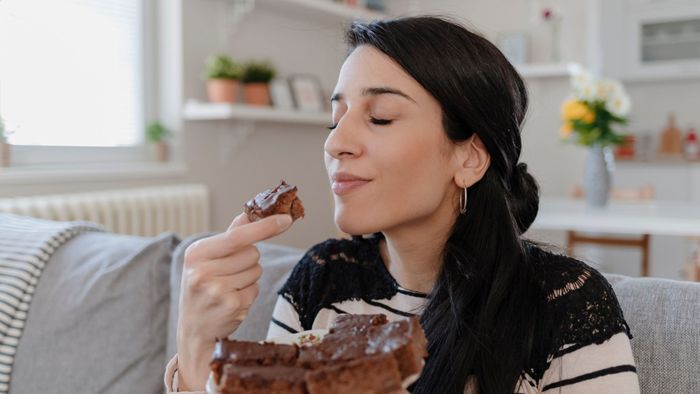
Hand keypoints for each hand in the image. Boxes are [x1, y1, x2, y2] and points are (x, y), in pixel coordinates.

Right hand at [175, 212, 293, 390]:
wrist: (194, 328)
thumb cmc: (203, 286)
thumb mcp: (207, 258)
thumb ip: (231, 234)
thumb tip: (251, 211)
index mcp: (196, 253)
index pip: (238, 236)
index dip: (265, 226)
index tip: (286, 219)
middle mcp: (202, 271)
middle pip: (252, 253)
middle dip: (249, 260)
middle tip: (229, 274)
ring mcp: (217, 291)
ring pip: (256, 271)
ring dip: (249, 278)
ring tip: (228, 288)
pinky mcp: (231, 306)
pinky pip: (256, 289)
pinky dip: (249, 293)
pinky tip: (232, 301)